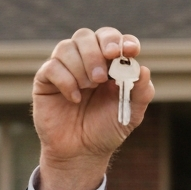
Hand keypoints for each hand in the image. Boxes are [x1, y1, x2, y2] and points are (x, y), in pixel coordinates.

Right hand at [32, 26, 154, 189]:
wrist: (81, 153)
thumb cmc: (107, 130)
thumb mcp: (131, 115)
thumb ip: (141, 93)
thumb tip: (144, 70)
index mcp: (109, 64)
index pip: (112, 39)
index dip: (120, 40)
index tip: (129, 51)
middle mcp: (86, 61)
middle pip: (87, 36)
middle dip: (96, 52)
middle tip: (103, 77)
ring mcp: (65, 69)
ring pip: (67, 46)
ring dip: (81, 66)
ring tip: (89, 88)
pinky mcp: (46, 80)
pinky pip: (52, 66)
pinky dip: (65, 80)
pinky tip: (75, 98)